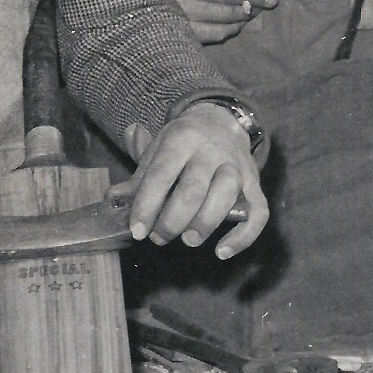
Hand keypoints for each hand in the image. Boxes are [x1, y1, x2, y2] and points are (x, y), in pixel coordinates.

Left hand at [113, 103, 268, 259]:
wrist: (220, 121)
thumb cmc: (182, 143)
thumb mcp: (157, 150)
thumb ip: (138, 178)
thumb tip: (114, 201)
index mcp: (182, 138)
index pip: (162, 174)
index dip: (147, 205)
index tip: (137, 230)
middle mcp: (212, 150)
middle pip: (193, 188)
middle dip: (173, 220)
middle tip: (159, 237)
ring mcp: (237, 165)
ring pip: (226, 194)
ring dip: (205, 223)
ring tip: (189, 240)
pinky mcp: (254, 182)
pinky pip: (258, 211)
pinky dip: (244, 236)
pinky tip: (223, 252)